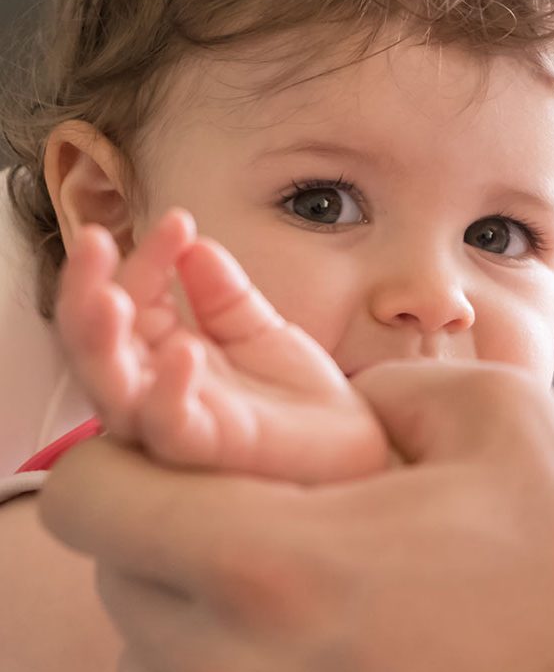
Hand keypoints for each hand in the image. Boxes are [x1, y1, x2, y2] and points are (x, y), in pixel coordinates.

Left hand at [39, 360, 553, 671]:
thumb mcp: (508, 420)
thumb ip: (395, 382)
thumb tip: (342, 400)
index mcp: (273, 562)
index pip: (90, 498)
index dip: (120, 453)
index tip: (180, 444)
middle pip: (112, 579)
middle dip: (165, 526)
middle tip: (257, 510)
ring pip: (137, 666)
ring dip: (184, 613)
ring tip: (283, 591)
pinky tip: (280, 671)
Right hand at [57, 209, 386, 482]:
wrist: (351, 446)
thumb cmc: (296, 395)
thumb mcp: (258, 329)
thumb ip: (224, 292)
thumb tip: (193, 243)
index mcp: (163, 352)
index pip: (130, 298)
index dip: (144, 258)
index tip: (178, 220)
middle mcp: (153, 388)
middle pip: (93, 342)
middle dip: (84, 289)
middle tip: (92, 239)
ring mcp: (174, 421)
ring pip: (110, 387)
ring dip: (101, 339)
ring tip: (111, 296)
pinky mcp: (206, 451)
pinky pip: (170, 427)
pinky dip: (170, 391)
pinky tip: (185, 351)